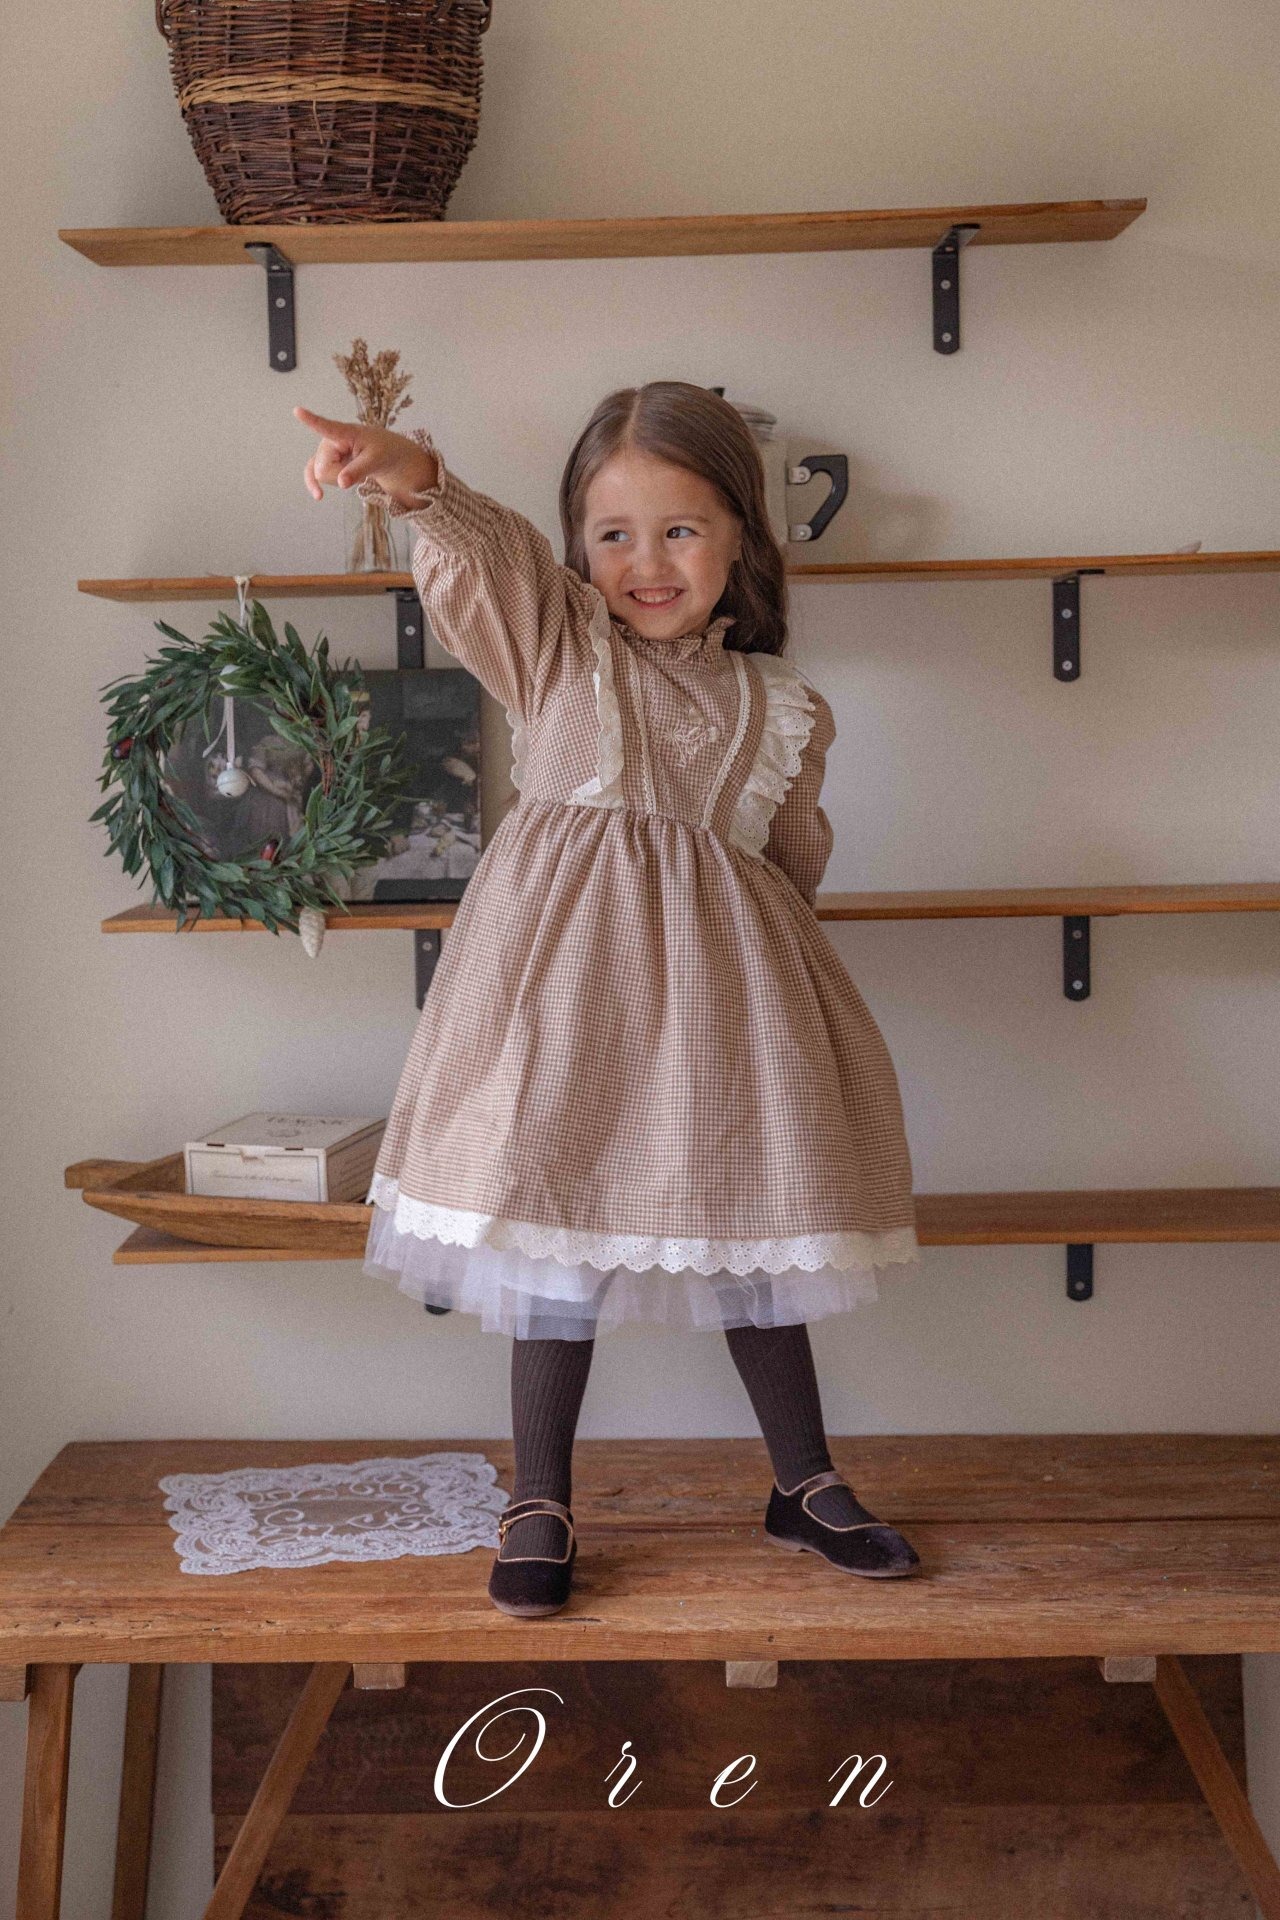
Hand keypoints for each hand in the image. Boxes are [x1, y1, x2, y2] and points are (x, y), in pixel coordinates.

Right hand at [293, 406, 437, 503]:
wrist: (385, 454)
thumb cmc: (382, 451)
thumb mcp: (376, 460)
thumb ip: (358, 470)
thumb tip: (341, 483)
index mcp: (344, 432)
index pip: (326, 427)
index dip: (311, 420)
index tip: (297, 410)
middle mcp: (329, 440)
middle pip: (323, 468)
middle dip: (340, 475)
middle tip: (359, 468)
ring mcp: (324, 451)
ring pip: (321, 475)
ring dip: (338, 478)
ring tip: (353, 469)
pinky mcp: (323, 461)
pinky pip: (313, 475)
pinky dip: (314, 485)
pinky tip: (319, 496)